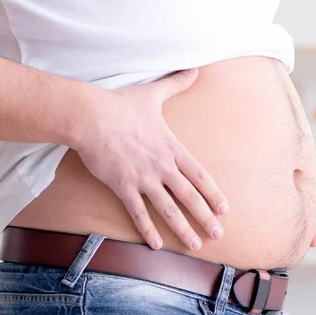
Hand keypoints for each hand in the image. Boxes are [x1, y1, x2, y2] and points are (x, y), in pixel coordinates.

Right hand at [74, 68, 227, 250]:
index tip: (225, 209)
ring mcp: (143, 179)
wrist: (91, 117)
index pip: (199, 175)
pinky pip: (139, 213)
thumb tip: (195, 69)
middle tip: (218, 235)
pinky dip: (148, 230)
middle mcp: (162, 166)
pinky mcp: (123, 186)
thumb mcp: (152, 93)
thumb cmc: (120, 105)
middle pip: (189, 197)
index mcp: (171, 148)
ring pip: (169, 209)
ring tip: (195, 245)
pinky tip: (157, 245)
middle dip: (205, 217)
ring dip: (183, 229)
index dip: (213, 193)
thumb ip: (176, 83)